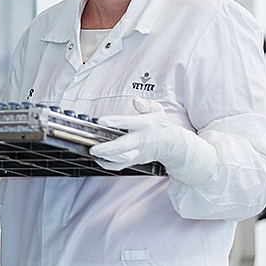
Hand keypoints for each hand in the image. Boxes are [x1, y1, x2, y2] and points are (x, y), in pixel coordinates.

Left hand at [89, 97, 216, 185]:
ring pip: (122, 158)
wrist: (171, 144)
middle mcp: (140, 140)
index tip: (101, 120)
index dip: (114, 121)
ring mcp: (138, 152)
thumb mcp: (157, 110)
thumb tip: (136, 100)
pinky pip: (121, 165)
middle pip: (123, 146)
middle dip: (107, 148)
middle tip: (94, 148)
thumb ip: (145, 104)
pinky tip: (99, 159)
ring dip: (107, 157)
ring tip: (94, 153)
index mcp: (144, 125)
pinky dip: (109, 165)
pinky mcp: (135, 160)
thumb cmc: (160, 125)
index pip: (127, 122)